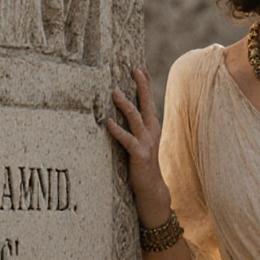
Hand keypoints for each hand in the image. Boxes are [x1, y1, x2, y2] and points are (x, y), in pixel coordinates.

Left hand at [104, 70, 169, 221]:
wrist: (152, 190)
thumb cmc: (142, 166)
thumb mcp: (140, 144)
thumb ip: (133, 129)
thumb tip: (118, 114)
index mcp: (151, 128)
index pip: (149, 102)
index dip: (145, 85)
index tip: (140, 69)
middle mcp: (151, 132)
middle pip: (146, 105)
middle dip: (141, 87)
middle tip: (135, 71)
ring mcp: (146, 143)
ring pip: (136, 119)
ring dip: (125, 105)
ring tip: (115, 92)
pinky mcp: (139, 155)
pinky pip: (127, 140)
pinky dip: (117, 130)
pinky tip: (107, 122)